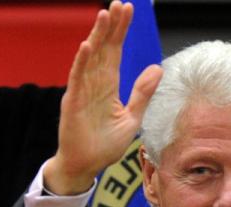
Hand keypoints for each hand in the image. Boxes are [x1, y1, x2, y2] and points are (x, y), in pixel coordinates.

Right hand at [44, 1, 162, 194]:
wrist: (85, 166)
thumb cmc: (104, 145)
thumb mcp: (131, 118)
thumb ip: (142, 94)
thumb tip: (157, 69)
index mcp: (108, 87)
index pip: (116, 53)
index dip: (121, 32)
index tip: (128, 10)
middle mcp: (94, 84)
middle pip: (104, 49)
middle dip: (112, 27)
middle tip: (120, 4)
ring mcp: (82, 92)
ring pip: (91, 59)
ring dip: (97, 37)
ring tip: (104, 15)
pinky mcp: (73, 104)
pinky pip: (78, 80)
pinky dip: (82, 63)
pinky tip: (87, 46)